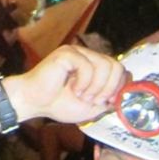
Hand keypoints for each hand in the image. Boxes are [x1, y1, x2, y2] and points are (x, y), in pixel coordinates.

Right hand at [10, 45, 125, 126]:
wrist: (34, 102)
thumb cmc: (58, 104)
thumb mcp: (91, 107)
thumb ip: (107, 100)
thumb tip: (124, 97)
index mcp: (94, 66)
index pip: (120, 69)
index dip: (119, 87)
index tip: (108, 102)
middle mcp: (88, 56)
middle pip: (116, 66)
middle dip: (110, 88)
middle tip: (95, 100)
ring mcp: (77, 52)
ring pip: (104, 65)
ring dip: (97, 87)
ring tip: (82, 96)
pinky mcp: (67, 53)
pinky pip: (87, 66)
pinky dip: (84, 82)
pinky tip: (73, 89)